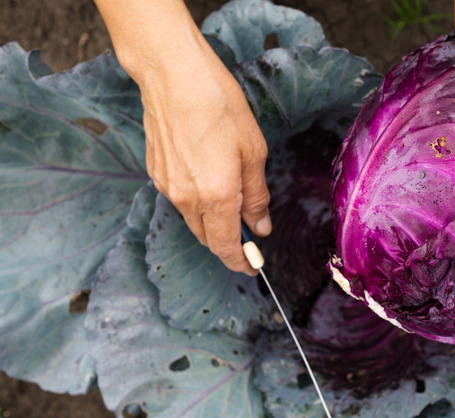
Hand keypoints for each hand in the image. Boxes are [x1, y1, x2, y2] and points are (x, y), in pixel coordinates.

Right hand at [96, 0, 270, 275]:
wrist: (174, 76)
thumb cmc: (220, 108)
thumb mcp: (253, 153)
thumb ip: (257, 196)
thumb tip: (260, 226)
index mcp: (216, 197)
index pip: (225, 246)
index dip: (239, 262)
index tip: (252, 267)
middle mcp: (187, 198)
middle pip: (207, 237)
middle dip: (228, 244)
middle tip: (249, 238)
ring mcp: (168, 186)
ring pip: (193, 219)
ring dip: (213, 222)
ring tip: (233, 204)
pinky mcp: (156, 171)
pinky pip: (180, 199)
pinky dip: (197, 202)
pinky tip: (210, 180)